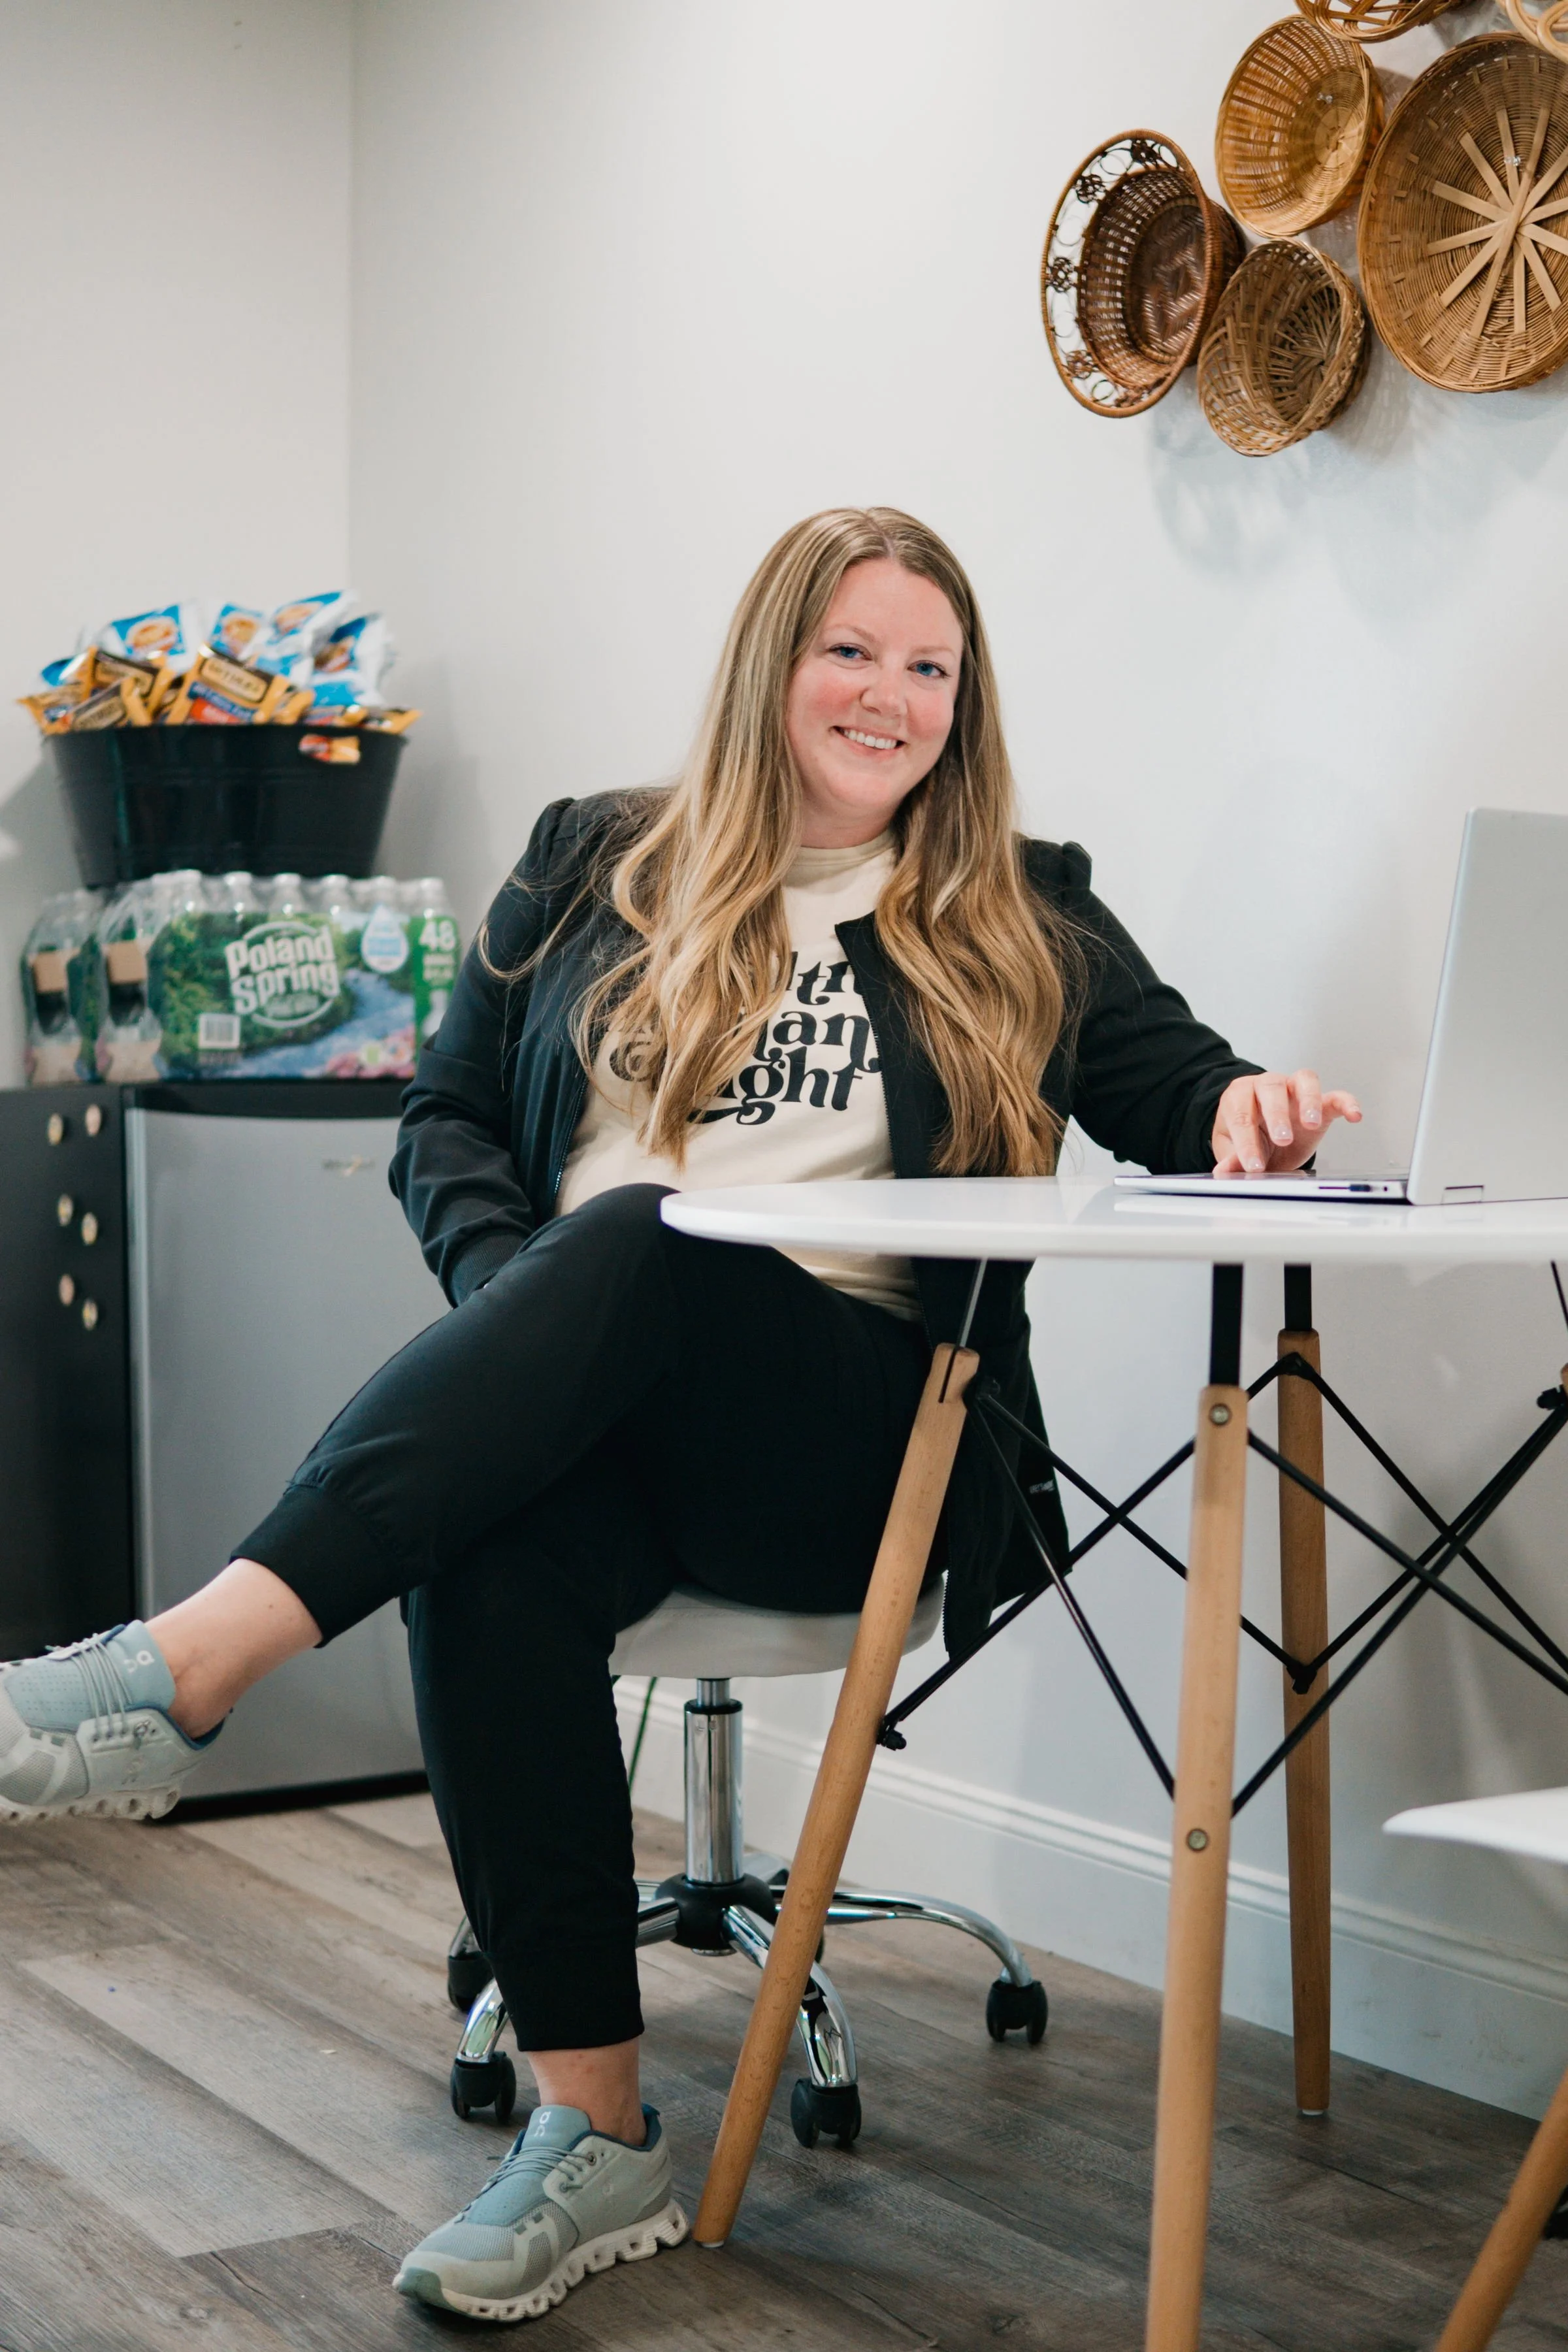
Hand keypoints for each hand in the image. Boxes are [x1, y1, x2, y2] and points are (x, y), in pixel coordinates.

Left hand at [1211, 1068, 1361, 1175]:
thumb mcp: (1233, 1149)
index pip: (1241, 1116)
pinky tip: (1354, 1116)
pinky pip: (1335, 1096)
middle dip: (1276, 1114)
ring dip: (1308, 1101)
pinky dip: (1347, 1102)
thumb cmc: (1248, 1136)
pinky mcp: (1321, 1102)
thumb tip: (1223, 1172)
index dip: (1246, 1142)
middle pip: (1271, 1088)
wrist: (1264, 1134)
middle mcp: (1267, 1086)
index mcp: (1240, 1096)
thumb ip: (1232, 1158)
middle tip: (1282, 1139)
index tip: (1253, 1165)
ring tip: (1312, 1124)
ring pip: (1304, 1080)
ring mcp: (1295, 1091)